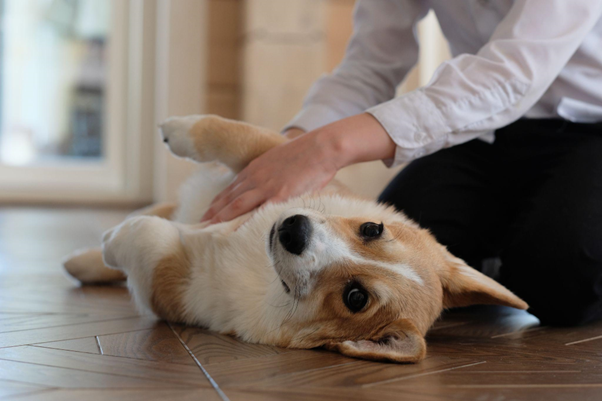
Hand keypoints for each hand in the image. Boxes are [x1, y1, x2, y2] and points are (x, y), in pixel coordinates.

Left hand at [201, 113, 394, 223]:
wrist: (321, 147)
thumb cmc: (306, 155)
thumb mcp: (280, 162)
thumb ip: (271, 174)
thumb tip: (272, 185)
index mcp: (255, 170)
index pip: (230, 190)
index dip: (217, 203)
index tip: (207, 214)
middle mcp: (255, 178)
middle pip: (227, 199)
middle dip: (211, 214)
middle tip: (197, 227)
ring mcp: (265, 187)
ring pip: (235, 206)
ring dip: (219, 219)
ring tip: (206, 231)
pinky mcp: (278, 196)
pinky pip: (256, 212)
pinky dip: (242, 222)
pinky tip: (233, 232)